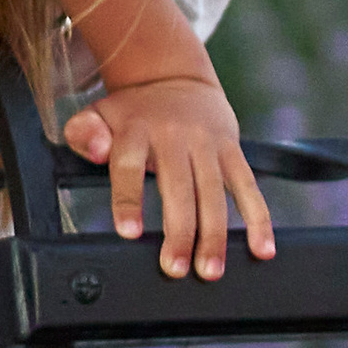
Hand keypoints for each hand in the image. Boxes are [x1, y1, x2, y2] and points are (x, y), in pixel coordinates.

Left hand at [62, 70, 273, 280]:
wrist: (174, 76)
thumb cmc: (132, 112)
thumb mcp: (98, 114)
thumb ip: (84, 133)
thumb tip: (96, 150)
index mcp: (136, 129)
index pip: (129, 165)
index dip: (128, 199)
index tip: (129, 232)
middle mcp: (173, 134)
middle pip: (178, 188)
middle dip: (179, 232)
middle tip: (174, 268)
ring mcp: (207, 142)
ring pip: (214, 193)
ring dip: (214, 235)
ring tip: (209, 271)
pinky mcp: (232, 149)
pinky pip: (248, 186)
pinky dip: (258, 218)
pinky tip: (262, 249)